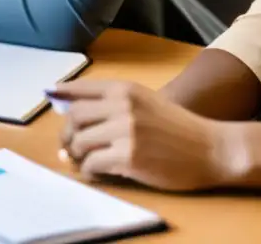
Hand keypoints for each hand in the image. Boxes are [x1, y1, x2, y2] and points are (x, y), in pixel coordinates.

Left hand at [52, 79, 232, 190]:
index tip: (48, 96)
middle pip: (74, 117)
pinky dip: (89, 170)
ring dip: (76, 154)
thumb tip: (66, 108)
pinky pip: (93, 164)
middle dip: (67, 132)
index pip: (79, 88)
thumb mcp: (143, 101)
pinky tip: (95, 171)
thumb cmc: (176, 126)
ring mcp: (125, 131)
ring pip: (80, 142)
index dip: (60, 94)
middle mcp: (122, 106)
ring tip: (82, 159)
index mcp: (124, 89)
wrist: (211, 149)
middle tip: (70, 144)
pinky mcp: (129, 157)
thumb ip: (110, 102)